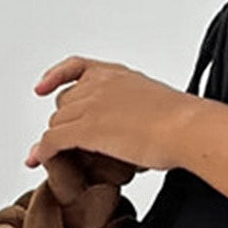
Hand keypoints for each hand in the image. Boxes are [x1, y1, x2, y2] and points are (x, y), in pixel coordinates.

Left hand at [25, 55, 196, 173]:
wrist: (188, 128)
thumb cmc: (184, 121)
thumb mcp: (157, 103)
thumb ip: (138, 109)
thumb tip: (138, 129)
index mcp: (118, 75)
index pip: (77, 67)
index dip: (55, 77)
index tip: (42, 87)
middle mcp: (100, 85)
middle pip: (64, 102)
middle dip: (65, 122)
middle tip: (71, 144)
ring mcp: (91, 105)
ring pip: (57, 122)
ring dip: (56, 140)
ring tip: (61, 158)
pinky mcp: (86, 129)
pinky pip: (53, 140)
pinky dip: (43, 151)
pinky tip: (40, 160)